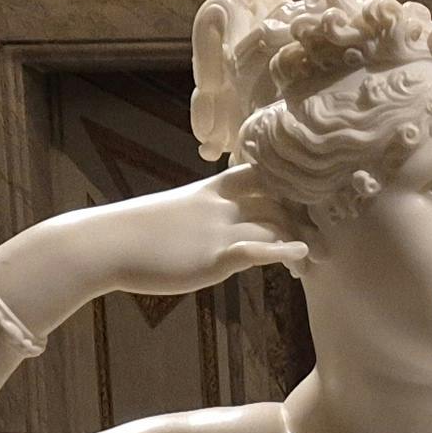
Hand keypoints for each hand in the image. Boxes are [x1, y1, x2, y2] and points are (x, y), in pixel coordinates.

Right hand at [43, 171, 306, 301]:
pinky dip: (283, 249)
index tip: (312, 196)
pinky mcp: (213, 256)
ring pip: (276, 224)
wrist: (103, 244)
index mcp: (210, 190)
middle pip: (279, 198)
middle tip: (328, 235)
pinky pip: (256, 248)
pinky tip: (302, 254)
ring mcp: (217, 229)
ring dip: (303, 241)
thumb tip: (212, 227)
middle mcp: (220, 204)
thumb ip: (200, 216)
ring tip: (320, 258)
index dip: (289, 181)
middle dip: (307, 214)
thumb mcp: (173, 215)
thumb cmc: (135, 234)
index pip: (262, 173)